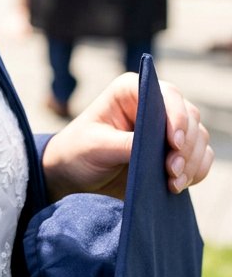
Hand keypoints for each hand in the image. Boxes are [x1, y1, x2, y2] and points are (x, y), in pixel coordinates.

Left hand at [41, 71, 212, 201]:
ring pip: (198, 137)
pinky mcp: (172, 152)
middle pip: (189, 116)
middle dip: (185, 145)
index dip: (176, 116)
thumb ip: (124, 144)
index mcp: (130, 91)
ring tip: (173, 182)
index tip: (173, 142)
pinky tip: (177, 185)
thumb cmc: (79, 151)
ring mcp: (165, 128)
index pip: (166, 94)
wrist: (77, 175)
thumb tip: (152, 148)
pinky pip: (199, 157)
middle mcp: (152, 104)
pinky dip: (195, 171)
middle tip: (171, 170)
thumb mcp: (96, 146)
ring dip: (192, 161)